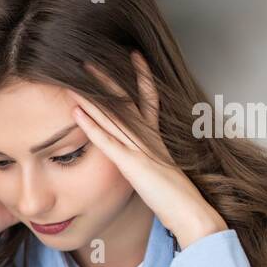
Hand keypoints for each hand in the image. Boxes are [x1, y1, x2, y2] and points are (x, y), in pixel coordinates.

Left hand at [72, 51, 225, 248]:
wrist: (190, 211)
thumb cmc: (176, 198)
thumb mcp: (161, 172)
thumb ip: (151, 160)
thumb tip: (143, 160)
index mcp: (157, 138)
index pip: (149, 99)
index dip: (142, 77)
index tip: (135, 55)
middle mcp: (148, 137)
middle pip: (126, 100)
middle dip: (107, 79)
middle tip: (89, 60)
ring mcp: (140, 149)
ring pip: (112, 116)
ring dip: (91, 98)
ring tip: (75, 79)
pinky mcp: (131, 164)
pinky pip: (107, 141)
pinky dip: (90, 126)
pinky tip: (75, 113)